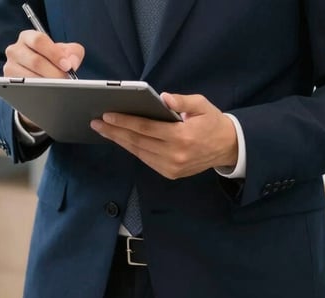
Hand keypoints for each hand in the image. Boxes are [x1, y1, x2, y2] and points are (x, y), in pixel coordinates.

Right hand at [4, 30, 84, 130]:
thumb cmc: (52, 61)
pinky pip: (23, 89)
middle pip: (35, 61)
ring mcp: (10, 67)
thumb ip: (73, 52)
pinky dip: (38, 93)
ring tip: (60, 89)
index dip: (54, 53)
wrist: (39, 79)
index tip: (67, 66)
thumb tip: (71, 62)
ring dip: (47, 85)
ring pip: (29, 78)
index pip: (39, 41)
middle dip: (54, 73)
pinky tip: (49, 95)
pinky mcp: (8, 83)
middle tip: (66, 81)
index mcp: (28, 37)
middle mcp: (15, 50)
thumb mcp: (65, 53)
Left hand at [90, 93, 238, 179]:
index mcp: (182, 136)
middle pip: (137, 142)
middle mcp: (175, 155)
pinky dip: (132, 149)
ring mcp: (172, 167)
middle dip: (115, 131)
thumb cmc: (212, 122)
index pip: (146, 128)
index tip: (107, 115)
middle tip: (96, 123)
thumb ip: (182, 101)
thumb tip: (163, 98)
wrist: (228, 148)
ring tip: (104, 130)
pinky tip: (121, 140)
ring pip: (139, 152)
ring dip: (120, 141)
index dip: (125, 121)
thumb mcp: (202, 105)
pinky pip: (146, 159)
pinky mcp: (170, 173)